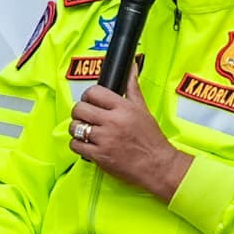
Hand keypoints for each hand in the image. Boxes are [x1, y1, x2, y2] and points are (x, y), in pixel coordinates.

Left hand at [66, 85, 185, 200]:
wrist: (158, 165)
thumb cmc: (151, 139)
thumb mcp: (143, 109)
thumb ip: (132, 87)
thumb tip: (132, 67)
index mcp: (123, 108)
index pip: (93, 92)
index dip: (88, 96)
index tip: (90, 101)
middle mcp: (112, 121)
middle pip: (79, 108)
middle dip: (79, 112)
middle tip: (86, 117)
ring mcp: (105, 139)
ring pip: (75, 127)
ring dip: (77, 129)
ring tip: (86, 132)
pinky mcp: (99, 156)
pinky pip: (76, 145)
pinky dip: (78, 145)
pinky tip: (87, 145)